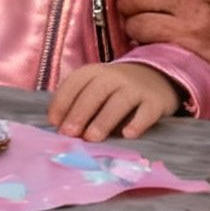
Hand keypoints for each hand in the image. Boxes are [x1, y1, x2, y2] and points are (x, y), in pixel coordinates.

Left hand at [48, 61, 180, 141]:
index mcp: (94, 72)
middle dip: (80, 112)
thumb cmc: (115, 89)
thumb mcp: (95, 88)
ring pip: (119, 102)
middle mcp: (114, 76)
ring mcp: (136, 88)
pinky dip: (138, 123)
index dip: (62, 101)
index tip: (54, 123)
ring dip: (103, 120)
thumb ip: (78, 103)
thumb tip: (60, 128)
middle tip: (69, 133)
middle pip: (95, 92)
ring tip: (92, 138)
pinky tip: (128, 135)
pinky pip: (146, 112)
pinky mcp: (155, 101)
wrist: (156, 77)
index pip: (75, 83)